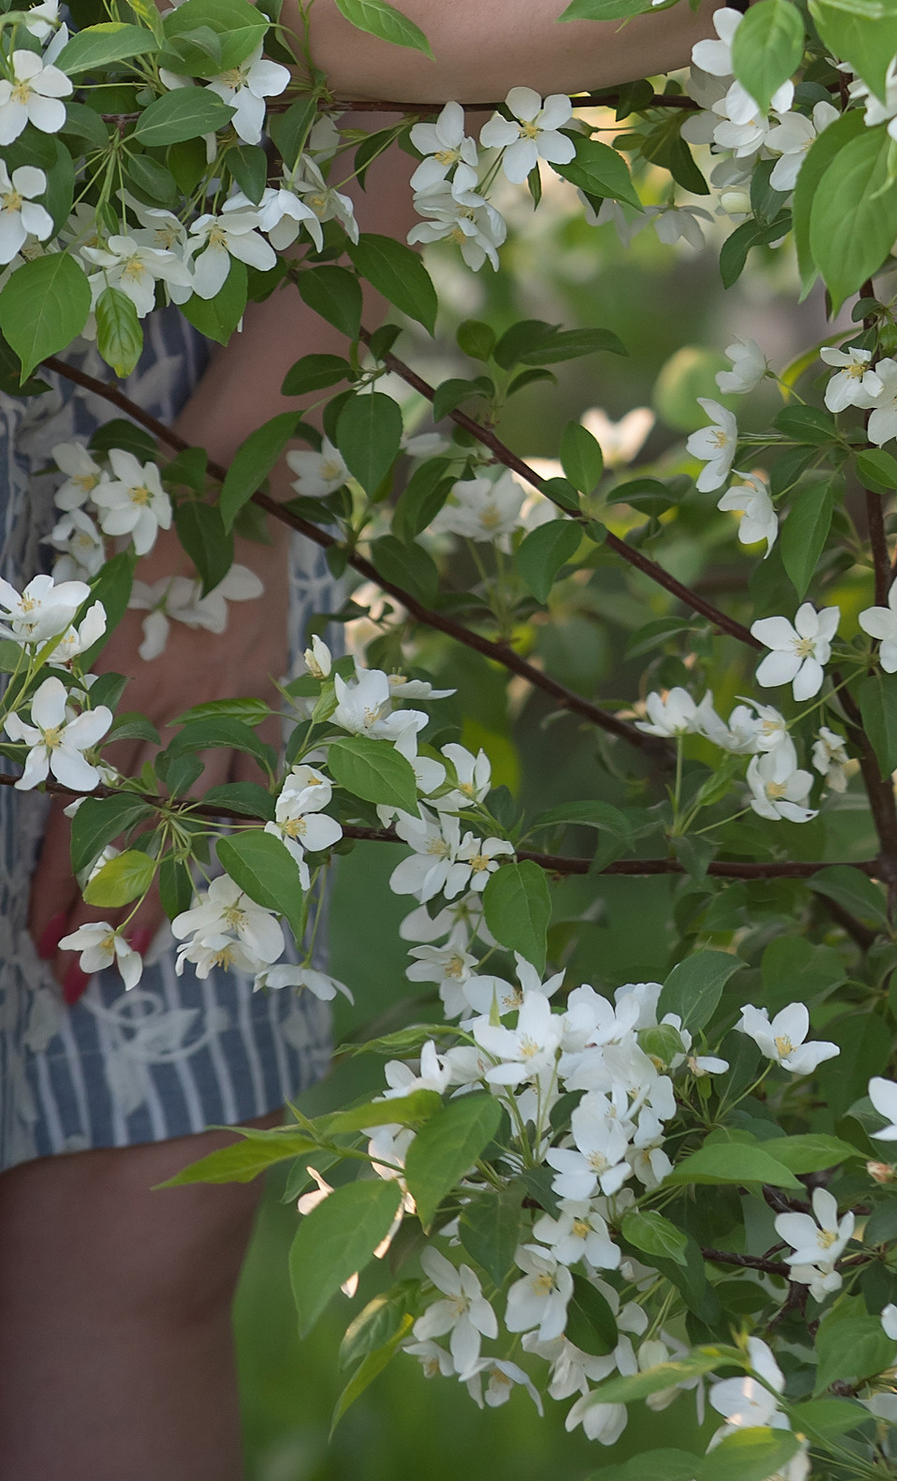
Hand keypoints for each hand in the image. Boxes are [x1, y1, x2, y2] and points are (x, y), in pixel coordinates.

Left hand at [27, 524, 292, 988]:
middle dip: (111, 919)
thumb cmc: (136, 547)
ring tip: (160, 959)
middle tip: (86, 987)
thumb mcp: (82, 625)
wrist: (220, 492)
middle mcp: (165, 718)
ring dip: (179, 894)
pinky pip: (262, 773)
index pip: (76, 820)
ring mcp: (225, 708)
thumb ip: (69, 695)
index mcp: (109, 702)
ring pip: (201, 824)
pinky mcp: (270, 691)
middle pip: (135, 840)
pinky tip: (242, 871)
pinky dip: (250, 825)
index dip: (62, 888)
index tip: (45, 943)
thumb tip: (42, 774)